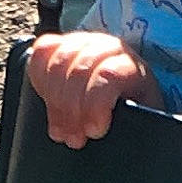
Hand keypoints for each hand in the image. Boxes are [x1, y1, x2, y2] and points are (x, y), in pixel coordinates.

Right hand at [26, 32, 162, 147]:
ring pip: (57, 63)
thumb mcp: (142, 122)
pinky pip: (42, 51)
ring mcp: (83, 43)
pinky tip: (47, 100)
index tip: (94, 131)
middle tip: (74, 139)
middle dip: (71, 110)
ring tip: (60, 130)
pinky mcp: (62, 44)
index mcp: (132, 67)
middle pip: (77, 71)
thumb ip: (133, 126)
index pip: (108, 76)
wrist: (127, 98)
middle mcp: (108, 49)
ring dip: (53, 102)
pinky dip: (39, 77)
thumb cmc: (135, 114)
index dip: (96, 104)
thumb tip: (106, 136)